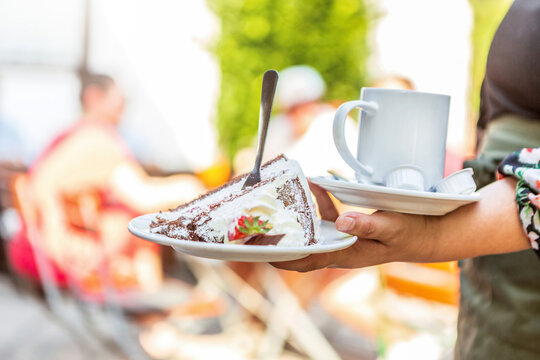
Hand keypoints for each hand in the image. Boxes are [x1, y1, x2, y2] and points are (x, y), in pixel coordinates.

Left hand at [271, 183, 436, 271]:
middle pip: (301, 247)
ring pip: (312, 230)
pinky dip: (319, 201)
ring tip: (280, 198)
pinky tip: (318, 183)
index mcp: (347, 254)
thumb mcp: (393, 228)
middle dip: (280, 237)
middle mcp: (341, 249)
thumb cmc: (412, 234)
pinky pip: (328, 215)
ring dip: (297, 216)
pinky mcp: (352, 228)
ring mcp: (345, 238)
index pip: (305, 260)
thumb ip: (368, 226)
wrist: (431, 233)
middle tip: (258, 221)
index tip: (257, 249)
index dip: (280, 257)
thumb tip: (341, 222)